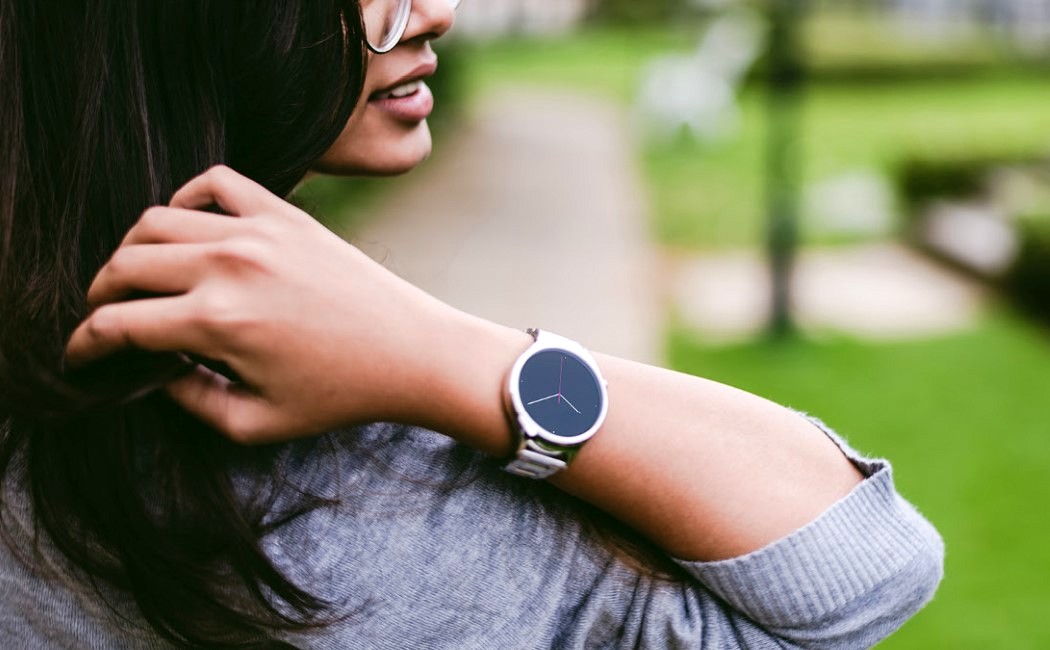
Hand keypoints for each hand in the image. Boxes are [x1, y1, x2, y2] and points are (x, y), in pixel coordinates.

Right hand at [67, 166, 460, 442]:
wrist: (410, 352)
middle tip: (106, 317)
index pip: (117, 323)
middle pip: (124, 264)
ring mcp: (258, 231)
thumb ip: (188, 400)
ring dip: (133, 250)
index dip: (84, 343)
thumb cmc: (339, 395)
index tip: (80, 355)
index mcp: (217, 322)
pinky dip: (186, 197)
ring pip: (156, 220)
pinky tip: (188, 229)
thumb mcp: (255, 423)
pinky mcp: (286, 213)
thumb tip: (152, 370)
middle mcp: (229, 266)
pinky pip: (215, 180)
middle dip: (99, 294)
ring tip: (138, 278)